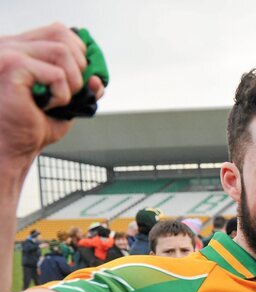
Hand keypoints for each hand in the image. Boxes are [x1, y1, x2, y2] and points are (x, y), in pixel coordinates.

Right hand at [0, 23, 104, 165]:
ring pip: (61, 51)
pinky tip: (45, 107)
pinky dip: (61, 95)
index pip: (58, 31)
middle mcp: (9, 45)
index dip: (79, 52)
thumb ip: (81, 86)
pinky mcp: (11, 66)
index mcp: (18, 48)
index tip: (82, 77)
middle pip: (62, 34)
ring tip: (57, 101)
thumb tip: (98, 77)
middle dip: (79, 66)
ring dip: (72, 82)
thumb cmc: (29, 127)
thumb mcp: (64, 102)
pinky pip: (56, 73)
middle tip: (69, 93)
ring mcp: (7, 53)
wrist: (9, 149)